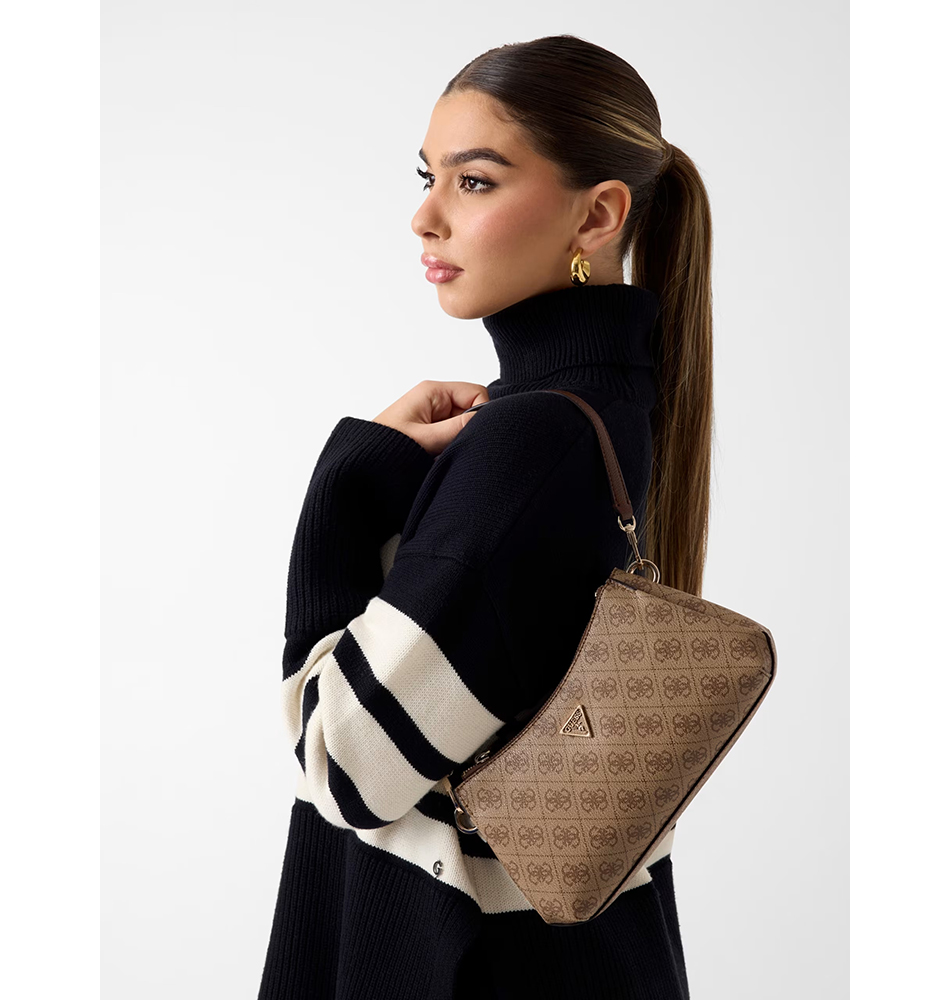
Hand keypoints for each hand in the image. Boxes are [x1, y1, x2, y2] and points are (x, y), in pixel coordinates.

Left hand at [373, 380, 489, 456]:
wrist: (362, 465)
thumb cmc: (382, 447)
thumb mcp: (426, 438)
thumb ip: (458, 428)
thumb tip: (489, 419)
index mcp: (433, 392)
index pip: (476, 393)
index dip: (481, 413)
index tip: (472, 433)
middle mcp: (435, 401)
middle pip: (472, 410)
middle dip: (468, 430)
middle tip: (454, 446)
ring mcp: (434, 417)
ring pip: (464, 426)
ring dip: (457, 442)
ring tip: (440, 454)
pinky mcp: (431, 433)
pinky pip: (452, 438)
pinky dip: (450, 449)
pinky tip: (438, 458)